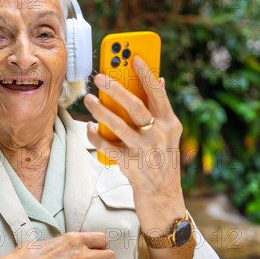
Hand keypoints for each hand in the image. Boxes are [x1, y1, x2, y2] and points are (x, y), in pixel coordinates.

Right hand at [0, 232, 115, 258]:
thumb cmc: (29, 255)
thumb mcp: (52, 240)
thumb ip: (69, 241)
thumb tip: (77, 243)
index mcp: (74, 239)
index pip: (103, 238)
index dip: (100, 244)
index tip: (95, 247)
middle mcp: (80, 255)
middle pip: (111, 256)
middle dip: (104, 258)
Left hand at [83, 56, 185, 233]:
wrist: (165, 201)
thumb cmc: (162, 164)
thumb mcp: (168, 137)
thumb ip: (161, 111)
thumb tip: (159, 79)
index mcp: (171, 124)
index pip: (158, 94)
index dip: (146, 73)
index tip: (134, 56)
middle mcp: (161, 136)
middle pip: (136, 106)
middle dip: (117, 88)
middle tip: (100, 76)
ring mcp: (146, 152)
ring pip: (119, 125)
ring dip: (101, 110)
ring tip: (89, 99)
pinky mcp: (132, 167)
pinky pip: (109, 147)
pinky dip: (97, 136)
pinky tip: (89, 128)